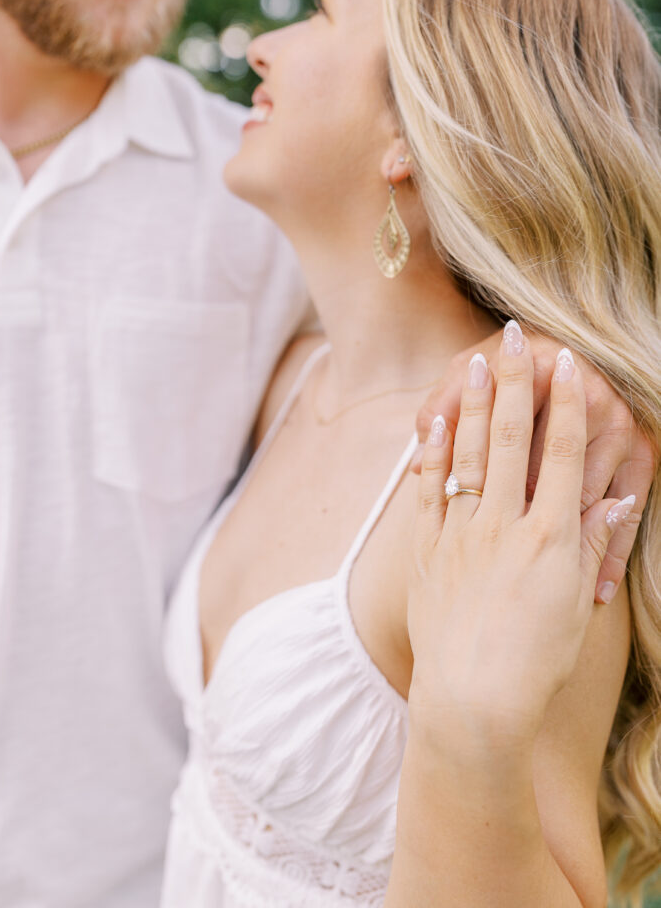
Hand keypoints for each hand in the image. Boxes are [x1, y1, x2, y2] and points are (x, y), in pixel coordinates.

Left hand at [407, 323, 635, 752]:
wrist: (474, 703)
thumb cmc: (537, 661)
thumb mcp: (577, 600)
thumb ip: (593, 542)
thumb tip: (612, 495)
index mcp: (551, 537)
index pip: (564, 453)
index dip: (566, 403)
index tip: (566, 362)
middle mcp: (505, 526)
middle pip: (511, 439)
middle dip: (514, 383)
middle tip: (512, 338)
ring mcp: (462, 536)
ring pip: (467, 456)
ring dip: (470, 406)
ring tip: (471, 364)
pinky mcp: (429, 553)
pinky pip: (429, 493)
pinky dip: (431, 455)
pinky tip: (432, 424)